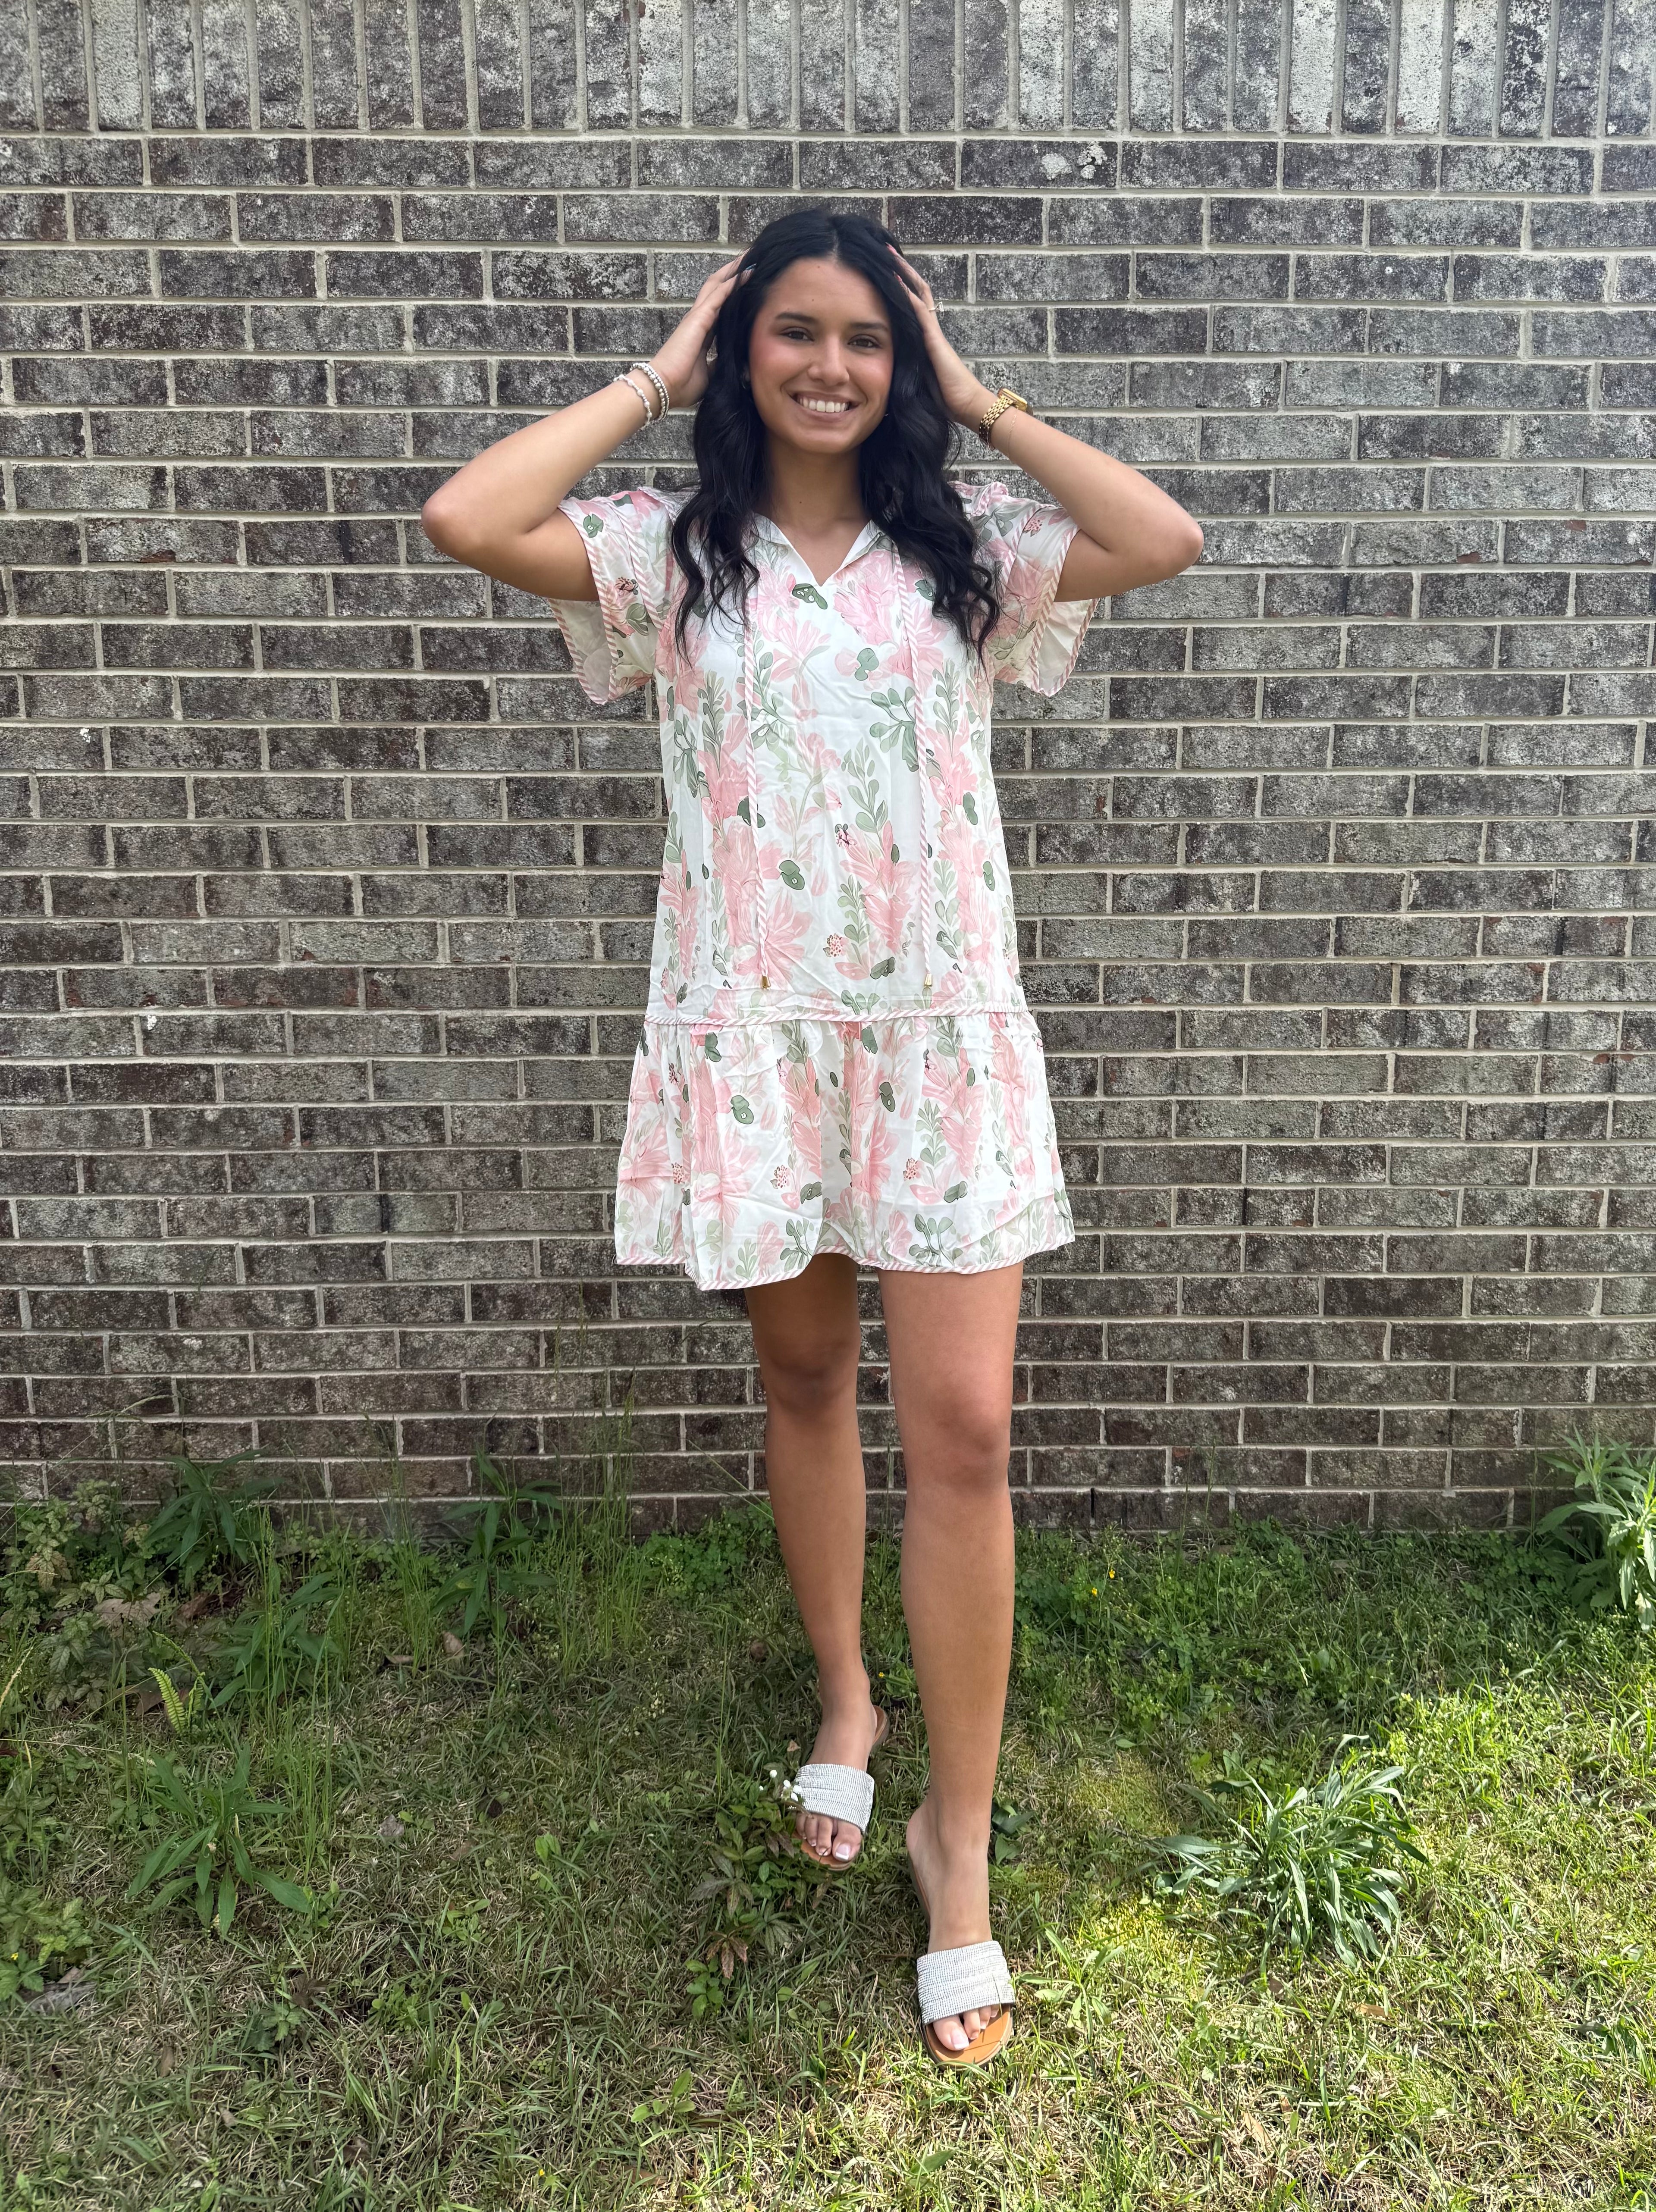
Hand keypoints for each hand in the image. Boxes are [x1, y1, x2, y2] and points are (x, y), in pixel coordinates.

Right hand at [649, 255, 746, 409]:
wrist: (664, 388)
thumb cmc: (682, 385)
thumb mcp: (710, 374)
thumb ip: (720, 363)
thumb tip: (735, 363)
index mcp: (702, 333)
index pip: (720, 307)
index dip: (733, 294)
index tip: (748, 285)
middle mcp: (699, 319)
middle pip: (718, 288)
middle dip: (732, 273)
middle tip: (750, 260)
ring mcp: (698, 316)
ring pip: (718, 284)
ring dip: (734, 270)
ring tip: (750, 256)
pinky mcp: (699, 318)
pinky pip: (719, 294)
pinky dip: (733, 282)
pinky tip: (748, 272)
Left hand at [887, 245, 995, 428]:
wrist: (967, 406)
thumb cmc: (946, 399)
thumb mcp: (920, 381)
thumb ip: (909, 369)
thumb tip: (889, 369)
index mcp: (926, 339)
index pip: (913, 305)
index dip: (901, 287)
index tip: (886, 272)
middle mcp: (930, 330)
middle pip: (917, 291)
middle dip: (902, 271)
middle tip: (886, 251)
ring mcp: (933, 332)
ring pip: (918, 294)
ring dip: (903, 273)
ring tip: (889, 254)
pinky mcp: (934, 339)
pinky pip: (919, 311)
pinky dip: (907, 294)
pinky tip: (895, 279)